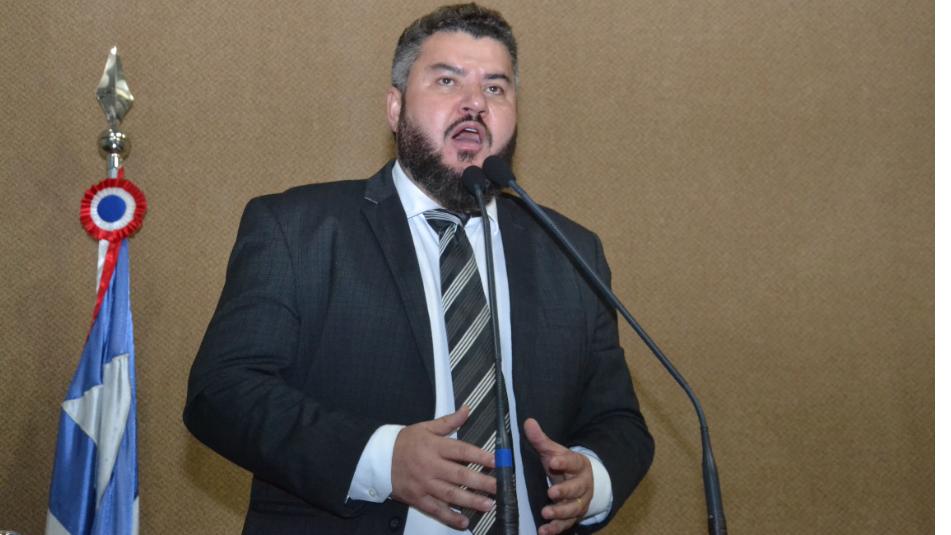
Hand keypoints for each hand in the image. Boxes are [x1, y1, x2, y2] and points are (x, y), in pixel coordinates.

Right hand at [391, 406, 496, 529]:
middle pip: (459, 475)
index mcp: (434, 446)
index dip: (479, 456)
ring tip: (488, 505)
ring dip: (470, 501)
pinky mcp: (417, 498)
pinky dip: (449, 517)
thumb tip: (467, 409)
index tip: (495, 461)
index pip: (460, 450)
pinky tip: (464, 522)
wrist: (378, 458)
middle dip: (480, 482)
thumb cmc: (404, 442)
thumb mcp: (425, 427)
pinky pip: (435, 510)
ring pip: (450, 494)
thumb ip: (448, 421)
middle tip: (498, 487)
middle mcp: (430, 466)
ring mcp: (424, 484)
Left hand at [523, 418, 593, 534]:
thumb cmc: (562, 465)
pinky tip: (544, 531)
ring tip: (546, 513)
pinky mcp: (573, 516)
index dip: (564, 462)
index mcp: (578, 464)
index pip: (573, 462)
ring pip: (573, 508)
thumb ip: (540, 440)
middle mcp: (582, 484)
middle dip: (564, 491)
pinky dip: (555, 528)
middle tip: (551, 493)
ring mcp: (579, 502)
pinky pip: (566, 524)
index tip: (552, 462)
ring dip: (560, 512)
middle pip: (576, 488)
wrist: (580, 481)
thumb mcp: (552, 451)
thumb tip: (528, 422)